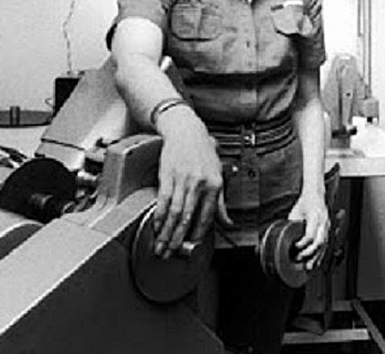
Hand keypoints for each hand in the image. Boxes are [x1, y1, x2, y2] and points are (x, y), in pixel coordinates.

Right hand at [153, 107, 222, 257]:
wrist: (186, 131)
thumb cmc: (204, 152)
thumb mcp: (219, 174)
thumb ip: (220, 202)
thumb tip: (228, 223)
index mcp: (214, 185)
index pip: (206, 216)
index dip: (198, 234)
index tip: (192, 246)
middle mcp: (199, 184)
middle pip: (187, 218)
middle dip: (178, 239)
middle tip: (171, 253)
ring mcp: (182, 180)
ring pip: (174, 213)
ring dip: (166, 232)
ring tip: (160, 245)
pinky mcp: (167, 176)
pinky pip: (162, 201)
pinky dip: (159, 216)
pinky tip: (156, 226)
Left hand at [287, 191, 329, 270]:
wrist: (316, 195)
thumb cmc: (305, 202)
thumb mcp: (295, 212)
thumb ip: (293, 225)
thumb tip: (285, 238)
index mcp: (315, 217)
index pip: (310, 235)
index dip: (302, 244)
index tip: (295, 247)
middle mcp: (323, 223)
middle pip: (319, 243)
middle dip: (310, 253)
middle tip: (300, 259)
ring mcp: (327, 227)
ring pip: (324, 246)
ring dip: (316, 257)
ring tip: (309, 266)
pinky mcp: (327, 230)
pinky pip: (325, 245)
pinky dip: (321, 254)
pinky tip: (316, 262)